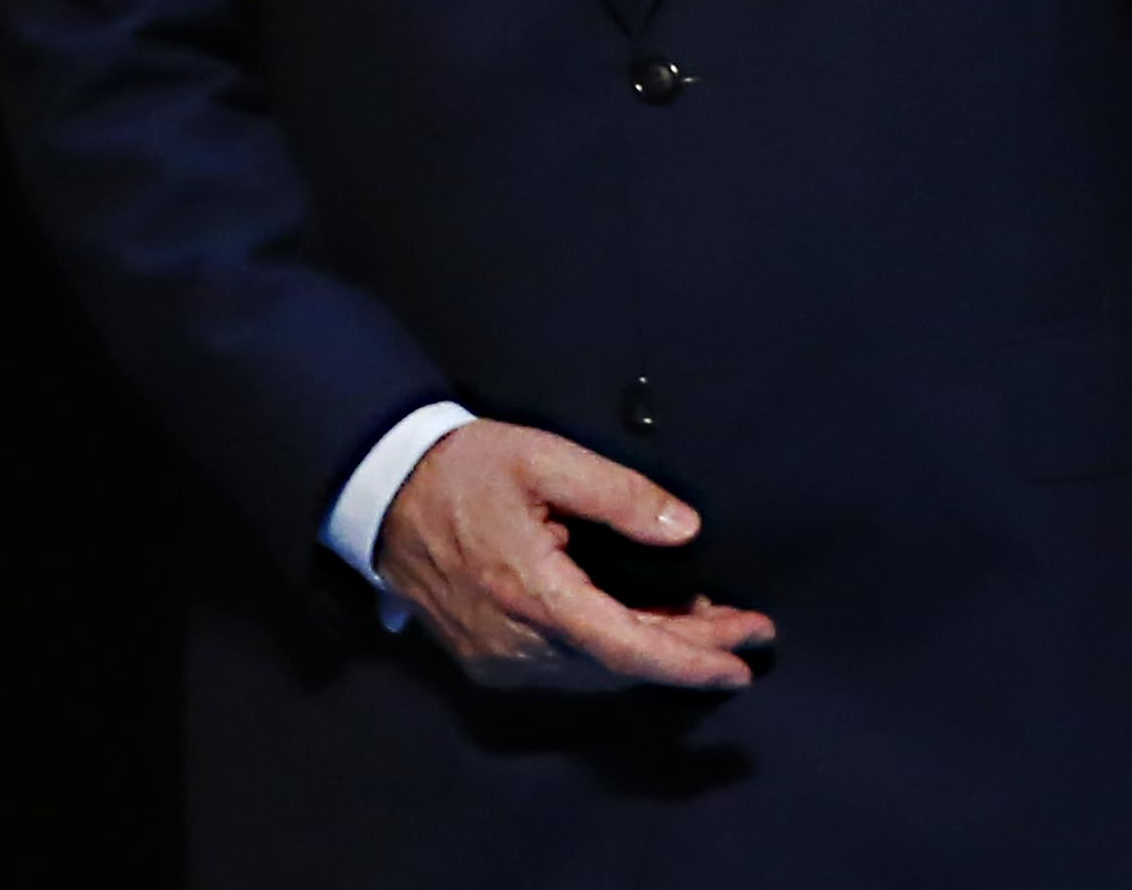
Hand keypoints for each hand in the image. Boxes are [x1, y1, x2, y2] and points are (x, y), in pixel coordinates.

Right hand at [369, 420, 774, 693]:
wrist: (383, 494)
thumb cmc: (467, 469)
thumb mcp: (548, 460)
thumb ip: (621, 495)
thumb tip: (685, 528)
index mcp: (534, 597)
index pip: (628, 648)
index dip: (690, 660)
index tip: (744, 660)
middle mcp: (514, 644)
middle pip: (620, 664)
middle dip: (690, 651)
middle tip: (747, 630)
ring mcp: (496, 658)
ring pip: (594, 670)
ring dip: (655, 651)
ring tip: (711, 621)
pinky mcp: (487, 656)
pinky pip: (565, 665)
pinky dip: (615, 650)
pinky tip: (650, 625)